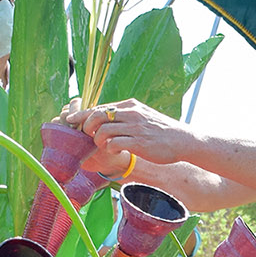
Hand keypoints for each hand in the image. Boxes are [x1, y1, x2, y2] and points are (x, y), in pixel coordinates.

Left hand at [70, 99, 197, 169]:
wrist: (184, 140)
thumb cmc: (161, 131)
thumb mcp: (143, 116)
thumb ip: (125, 115)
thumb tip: (104, 117)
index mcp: (130, 105)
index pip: (100, 106)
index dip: (83, 114)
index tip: (71, 119)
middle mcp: (131, 114)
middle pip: (97, 115)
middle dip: (87, 127)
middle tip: (90, 136)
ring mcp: (135, 128)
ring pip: (103, 131)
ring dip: (99, 140)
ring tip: (105, 145)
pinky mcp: (139, 143)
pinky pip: (114, 144)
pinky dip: (110, 148)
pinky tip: (115, 151)